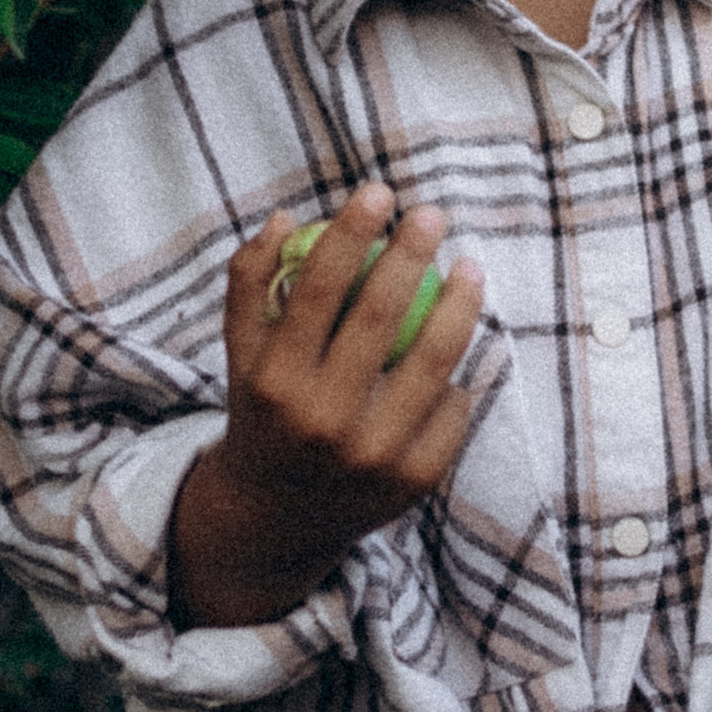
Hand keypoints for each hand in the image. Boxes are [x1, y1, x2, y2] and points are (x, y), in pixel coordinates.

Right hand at [169, 185, 485, 626]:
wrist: (276, 518)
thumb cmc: (263, 412)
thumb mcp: (241, 354)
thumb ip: (251, 283)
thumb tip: (289, 216)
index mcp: (274, 383)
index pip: (317, 290)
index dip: (352, 233)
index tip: (378, 193)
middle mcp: (323, 422)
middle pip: (381, 318)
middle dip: (411, 255)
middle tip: (431, 216)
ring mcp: (373, 455)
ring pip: (434, 363)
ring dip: (460, 305)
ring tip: (470, 268)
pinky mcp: (415, 480)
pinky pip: (452, 408)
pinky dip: (456, 376)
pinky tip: (456, 351)